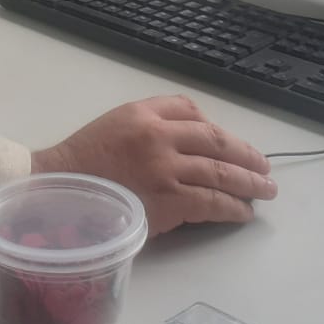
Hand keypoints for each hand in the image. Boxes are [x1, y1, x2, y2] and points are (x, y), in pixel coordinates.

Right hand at [30, 95, 276, 233]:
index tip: (229, 144)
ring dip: (249, 183)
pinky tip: (243, 212)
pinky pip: (211, 202)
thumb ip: (148, 124)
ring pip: (220, 173)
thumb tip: (188, 142)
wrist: (58, 193)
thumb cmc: (81, 163)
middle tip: (265, 168)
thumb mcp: (113, 125)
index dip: (216, 129)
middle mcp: (159, 136)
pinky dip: (232, 208)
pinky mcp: (168, 201)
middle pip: (216, 141)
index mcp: (144, 113)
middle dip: (246, 155)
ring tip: (265, 191)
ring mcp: (165, 169)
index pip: (190, 110)